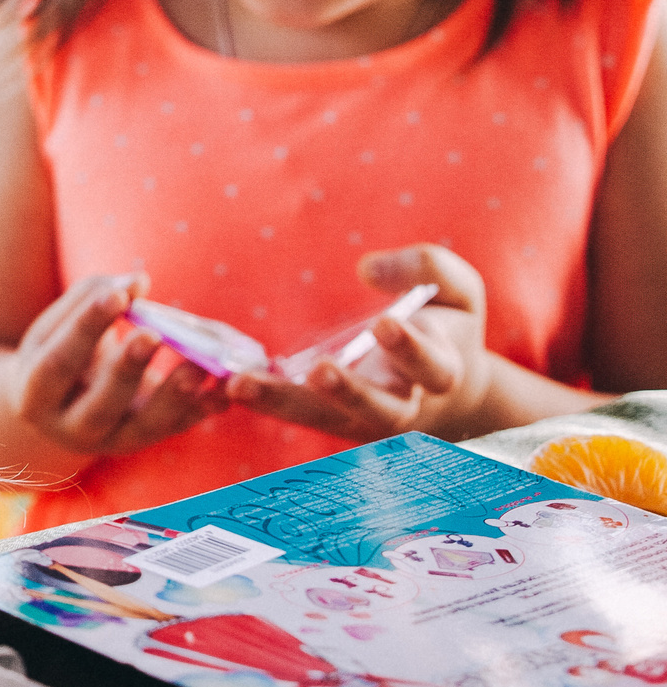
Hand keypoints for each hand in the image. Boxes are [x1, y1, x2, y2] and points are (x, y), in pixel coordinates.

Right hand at [5, 272, 229, 456]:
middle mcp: (69, 429)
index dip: (86, 327)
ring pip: (142, 429)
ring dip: (173, 397)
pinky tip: (221, 391)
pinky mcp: (144, 443)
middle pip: (99, 405)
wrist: (58, 405)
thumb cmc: (58, 351)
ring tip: (200, 367)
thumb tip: (137, 282)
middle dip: (127, 370)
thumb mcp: (57, 327)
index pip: (58, 362)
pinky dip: (201, 411)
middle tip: (153, 335)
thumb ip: (92, 297)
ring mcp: (109, 443)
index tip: (119, 295)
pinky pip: (175, 431)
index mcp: (34, 396)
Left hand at [229, 245, 493, 441]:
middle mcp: (403, 403)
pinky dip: (265, 402)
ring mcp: (363, 418)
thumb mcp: (457, 289)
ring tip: (241, 384)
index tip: (384, 325)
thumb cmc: (449, 326)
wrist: (452, 392)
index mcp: (440, 369)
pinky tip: (229, 383)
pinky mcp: (331, 418)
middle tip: (319, 372)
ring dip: (284, 404)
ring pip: (325, 419)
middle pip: (378, 410)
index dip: (410, 349)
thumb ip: (427, 268)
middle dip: (350, 393)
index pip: (431, 367)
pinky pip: (298, 414)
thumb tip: (368, 268)